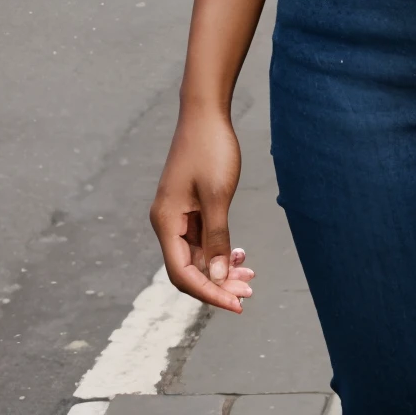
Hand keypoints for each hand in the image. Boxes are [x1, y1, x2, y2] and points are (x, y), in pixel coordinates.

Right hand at [150, 107, 254, 312]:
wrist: (206, 112)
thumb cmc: (210, 150)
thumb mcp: (217, 196)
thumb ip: (216, 239)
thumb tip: (215, 278)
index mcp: (165, 222)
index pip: (182, 273)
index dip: (208, 292)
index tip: (236, 303)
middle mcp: (167, 222)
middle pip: (189, 268)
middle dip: (218, 283)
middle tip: (249, 291)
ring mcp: (177, 214)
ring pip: (198, 255)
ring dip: (221, 268)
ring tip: (249, 275)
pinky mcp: (188, 207)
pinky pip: (202, 239)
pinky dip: (219, 249)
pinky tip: (239, 253)